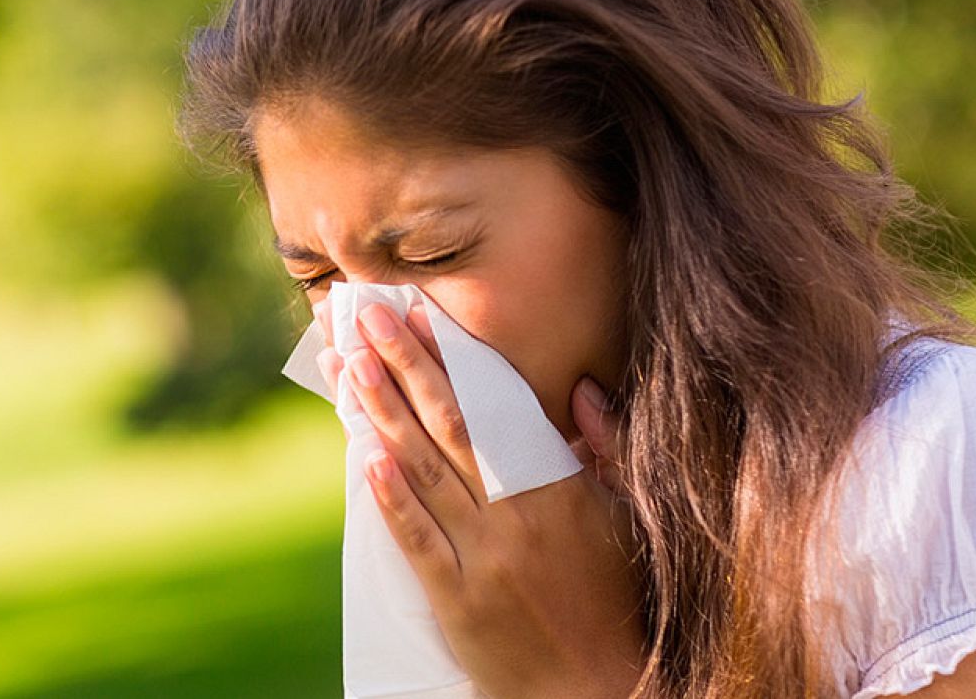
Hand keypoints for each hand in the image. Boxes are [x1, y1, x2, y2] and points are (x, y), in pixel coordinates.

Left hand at [313, 299, 647, 698]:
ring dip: (383, 413)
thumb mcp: (626, 517)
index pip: (497, 407)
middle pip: (451, 425)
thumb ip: (610, 449)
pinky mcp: (459, 601)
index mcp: (560, 489)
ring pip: (424, 471)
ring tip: (349, 363)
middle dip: (403, 364)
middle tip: (364, 316)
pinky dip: (392, 498)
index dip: (453, 359)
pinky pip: (419, 542)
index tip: (418, 315)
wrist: (598, 689)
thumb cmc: (613, 598)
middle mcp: (519, 516)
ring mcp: (486, 559)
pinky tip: (365, 456)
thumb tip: (583, 390)